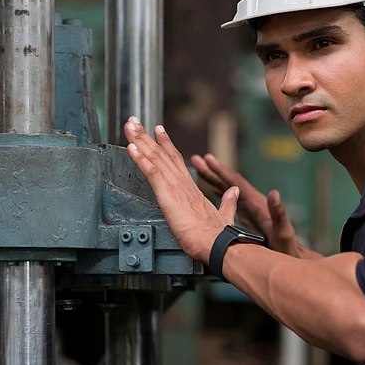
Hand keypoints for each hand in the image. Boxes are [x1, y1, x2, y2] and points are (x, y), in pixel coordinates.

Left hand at [123, 116, 238, 262]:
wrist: (218, 242)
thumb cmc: (218, 234)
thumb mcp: (225, 214)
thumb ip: (228, 201)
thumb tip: (234, 191)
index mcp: (192, 188)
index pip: (176, 161)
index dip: (166, 145)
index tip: (158, 130)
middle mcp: (183, 182)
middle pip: (163, 154)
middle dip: (146, 137)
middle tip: (134, 121)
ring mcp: (176, 187)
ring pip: (155, 158)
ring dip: (140, 141)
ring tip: (130, 126)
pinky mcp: (169, 194)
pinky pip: (152, 172)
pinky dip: (141, 159)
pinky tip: (131, 148)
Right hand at [191, 153, 302, 257]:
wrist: (292, 256)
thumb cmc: (287, 246)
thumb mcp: (283, 231)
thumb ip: (279, 213)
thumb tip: (274, 194)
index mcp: (258, 204)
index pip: (237, 183)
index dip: (222, 171)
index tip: (208, 160)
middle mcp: (253, 203)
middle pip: (230, 182)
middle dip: (213, 171)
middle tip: (197, 160)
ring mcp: (250, 209)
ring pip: (228, 189)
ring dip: (213, 179)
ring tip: (199, 169)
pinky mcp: (248, 216)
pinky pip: (230, 200)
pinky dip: (219, 192)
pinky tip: (212, 190)